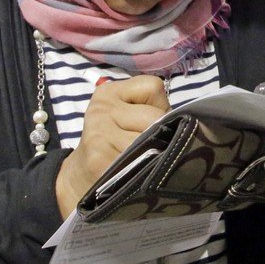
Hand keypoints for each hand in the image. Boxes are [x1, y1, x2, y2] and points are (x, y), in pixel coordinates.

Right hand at [55, 76, 169, 216]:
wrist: (82, 177)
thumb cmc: (116, 142)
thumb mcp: (128, 116)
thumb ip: (152, 110)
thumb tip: (182, 123)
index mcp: (110, 92)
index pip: (153, 87)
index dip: (160, 106)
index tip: (148, 122)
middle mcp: (102, 107)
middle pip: (154, 117)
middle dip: (162, 133)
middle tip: (151, 146)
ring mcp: (98, 132)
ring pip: (149, 140)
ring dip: (154, 153)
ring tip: (143, 159)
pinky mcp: (99, 158)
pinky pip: (138, 160)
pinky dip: (143, 168)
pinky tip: (134, 171)